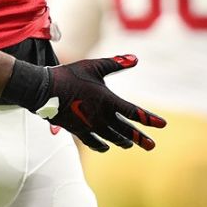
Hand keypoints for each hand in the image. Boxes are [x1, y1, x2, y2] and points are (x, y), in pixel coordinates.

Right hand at [2, 55, 166, 151]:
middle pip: (126, 131)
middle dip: (140, 138)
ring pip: (112, 139)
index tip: (162, 124)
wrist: (43, 90)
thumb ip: (115, 63)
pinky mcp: (79, 131)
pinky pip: (94, 143)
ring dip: (123, 142)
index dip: (149, 119)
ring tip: (130, 144)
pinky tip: (106, 147)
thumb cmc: (69, 75)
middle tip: (152, 146)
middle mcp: (101, 117)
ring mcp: (90, 126)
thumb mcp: (93, 66)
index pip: (134, 112)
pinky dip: (102, 146)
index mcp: (108, 101)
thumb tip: (136, 59)